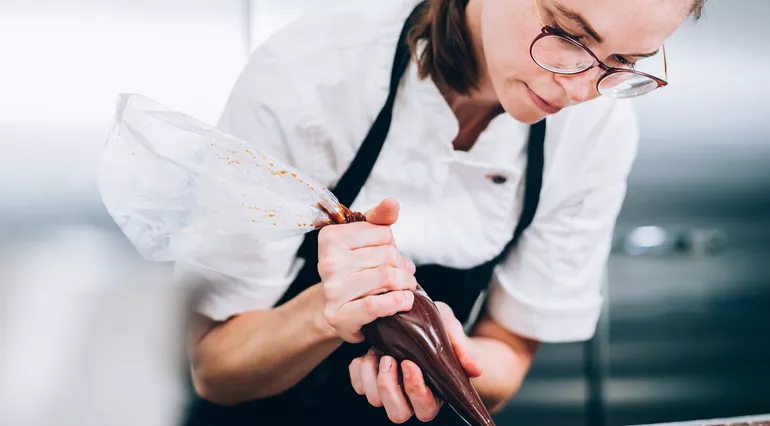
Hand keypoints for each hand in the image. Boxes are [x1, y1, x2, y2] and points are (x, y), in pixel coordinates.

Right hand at [319, 198, 416, 342]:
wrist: (342, 310)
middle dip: (402, 266)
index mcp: (330, 238)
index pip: (384, 232)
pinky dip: (397, 302)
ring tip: (405, 288)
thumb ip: (380, 218)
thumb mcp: (367, 239)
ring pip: (387, 277)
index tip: (385, 255)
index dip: (392, 244)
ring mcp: (332, 290)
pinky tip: (403, 302)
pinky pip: (376, 305)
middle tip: (400, 276)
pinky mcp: (339, 316)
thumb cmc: (358, 269)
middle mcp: (327, 263)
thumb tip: (392, 203)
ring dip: (406, 285)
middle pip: (388, 255)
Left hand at [348, 302, 482, 423]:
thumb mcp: (450, 328)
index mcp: (434, 391)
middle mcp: (410, 396)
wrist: (417, 315)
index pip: (425, 408)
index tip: (410, 363)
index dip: (415, 390)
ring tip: (376, 351)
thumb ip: (461, 348)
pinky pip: (358, 386)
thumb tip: (475, 370)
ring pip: (375, 401)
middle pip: (398, 413)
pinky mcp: (369, 378)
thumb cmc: (438, 327)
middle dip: (390, 388)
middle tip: (389, 359)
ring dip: (372, 377)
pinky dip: (358, 370)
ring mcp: (388, 389)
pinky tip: (366, 352)